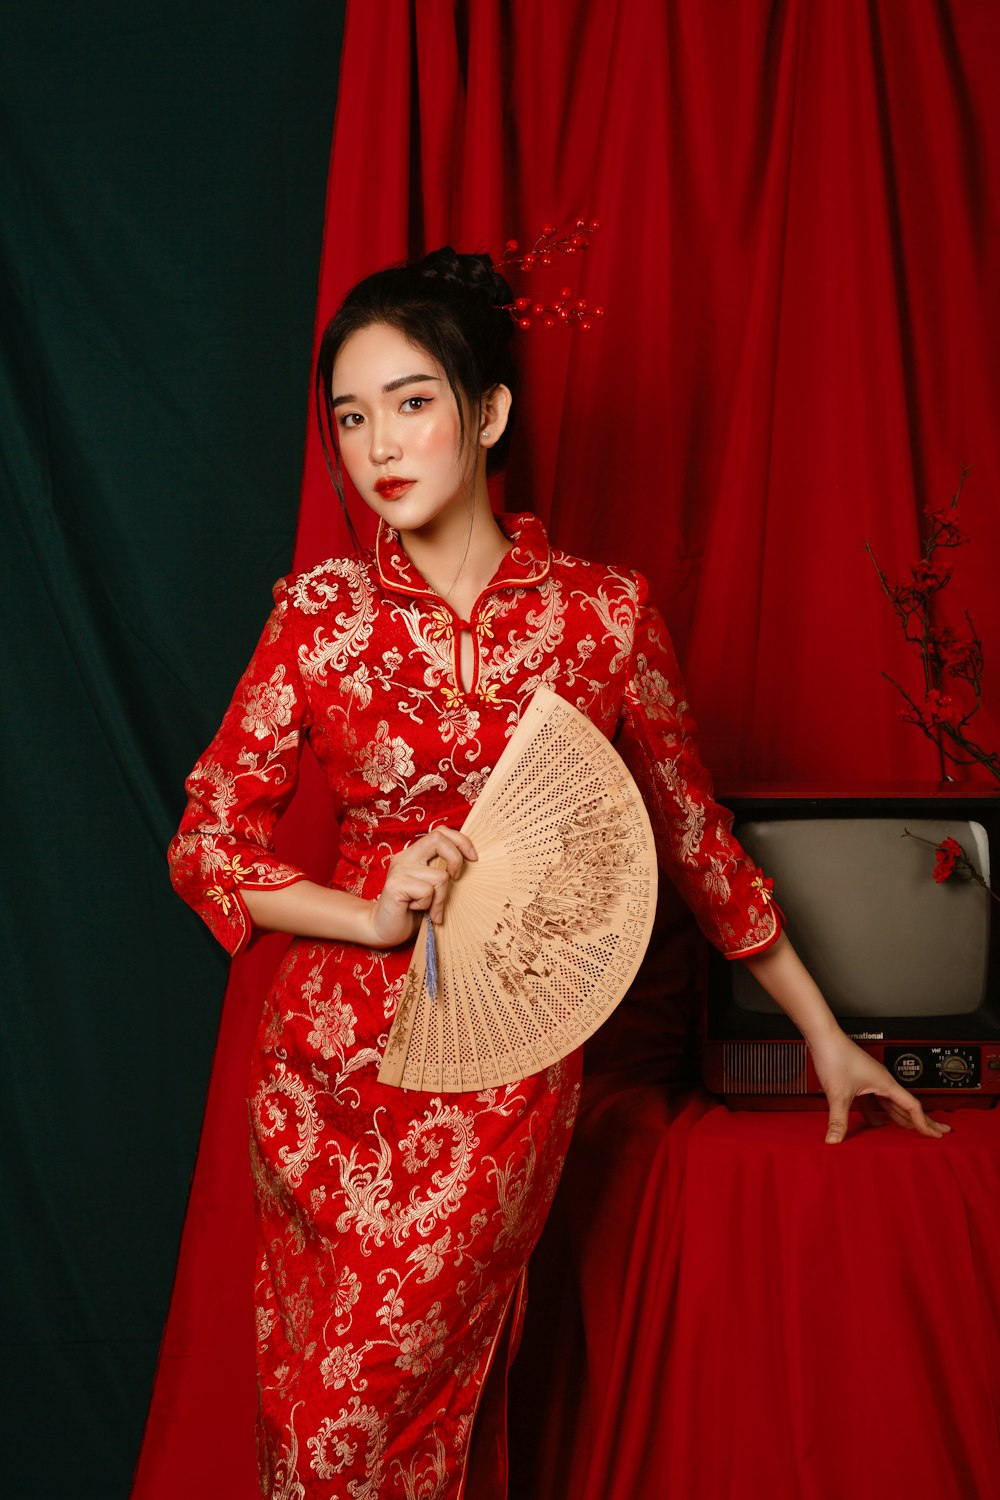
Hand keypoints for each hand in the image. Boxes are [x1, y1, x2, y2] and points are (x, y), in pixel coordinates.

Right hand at [367, 827, 476, 948]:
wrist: (383, 930)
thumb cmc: (412, 911)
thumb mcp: (432, 888)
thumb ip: (442, 872)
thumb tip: (471, 862)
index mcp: (415, 854)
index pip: (440, 832)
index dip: (461, 840)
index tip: (473, 858)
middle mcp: (406, 857)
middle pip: (438, 839)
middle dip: (456, 859)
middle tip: (456, 879)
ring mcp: (399, 870)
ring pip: (440, 876)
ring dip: (441, 898)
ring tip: (429, 909)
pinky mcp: (395, 885)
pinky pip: (427, 892)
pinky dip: (428, 906)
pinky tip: (415, 910)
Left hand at [808, 1029, 952, 1143]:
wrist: (824, 1037)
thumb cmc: (835, 1055)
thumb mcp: (838, 1093)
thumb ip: (838, 1120)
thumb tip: (835, 1139)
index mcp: (886, 1083)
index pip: (912, 1106)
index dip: (924, 1123)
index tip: (935, 1135)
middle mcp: (882, 1081)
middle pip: (908, 1104)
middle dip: (923, 1119)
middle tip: (939, 1131)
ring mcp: (872, 1079)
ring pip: (892, 1103)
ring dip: (901, 1117)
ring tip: (910, 1130)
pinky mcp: (861, 1079)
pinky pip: (875, 1100)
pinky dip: (879, 1112)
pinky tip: (876, 1123)